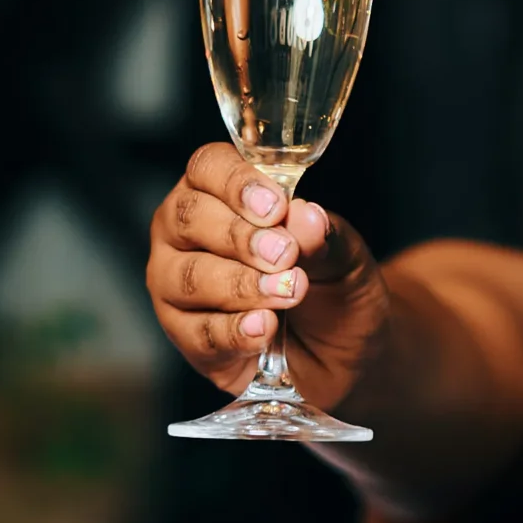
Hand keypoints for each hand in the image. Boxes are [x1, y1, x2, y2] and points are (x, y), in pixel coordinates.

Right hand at [146, 144, 387, 411]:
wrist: (344, 355)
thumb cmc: (334, 290)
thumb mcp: (344, 258)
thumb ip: (323, 236)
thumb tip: (306, 215)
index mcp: (221, 193)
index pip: (208, 167)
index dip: (237, 183)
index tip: (275, 207)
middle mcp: (187, 233)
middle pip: (188, 218)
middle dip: (239, 236)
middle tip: (285, 254)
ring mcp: (178, 285)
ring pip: (189, 277)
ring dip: (241, 285)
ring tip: (288, 292)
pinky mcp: (187, 337)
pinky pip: (198, 333)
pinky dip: (234, 331)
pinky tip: (264, 328)